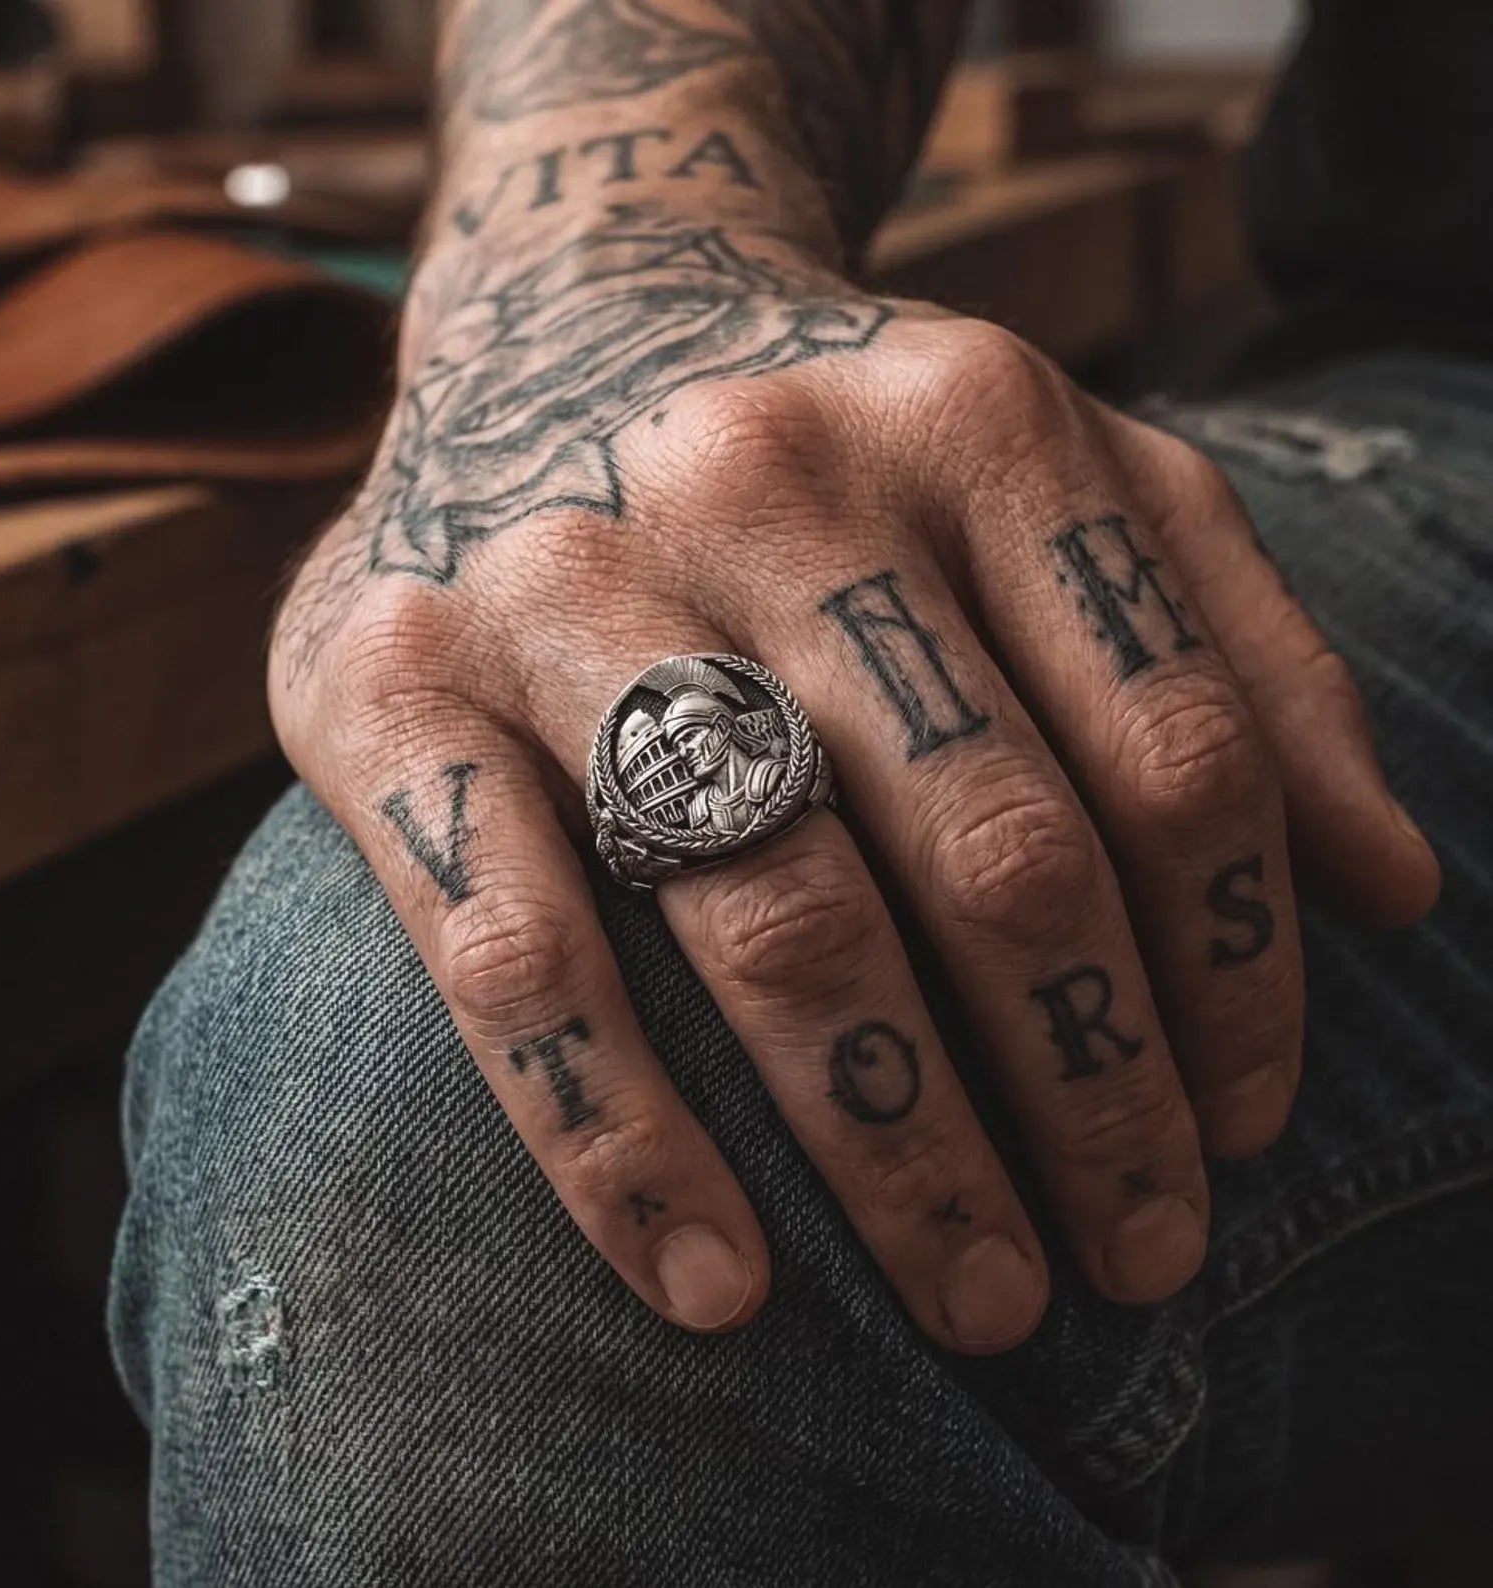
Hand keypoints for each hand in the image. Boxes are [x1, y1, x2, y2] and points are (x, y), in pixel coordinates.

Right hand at [270, 211, 1437, 1352]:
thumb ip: (1232, 644)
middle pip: (992, 846)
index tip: (1241, 1126)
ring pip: (774, 915)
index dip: (1235, 973)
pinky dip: (620, 1139)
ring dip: (897, 1146)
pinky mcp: (385, 682)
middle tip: (1137, 1259)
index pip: (1173, 750)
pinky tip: (719, 1284)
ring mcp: (560, 581)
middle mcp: (760, 479)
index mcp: (968, 422)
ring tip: (981, 1296)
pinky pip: (519, 951)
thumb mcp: (1058, 480)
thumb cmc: (832, 450)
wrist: (553, 316)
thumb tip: (1391, 886)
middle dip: (1091, 1094)